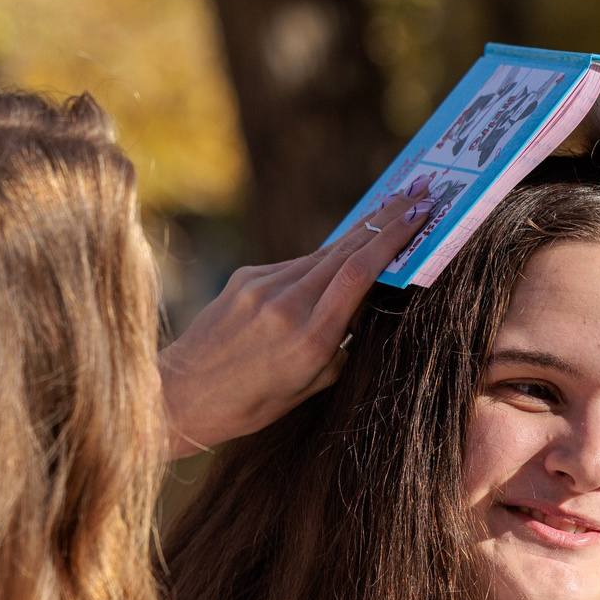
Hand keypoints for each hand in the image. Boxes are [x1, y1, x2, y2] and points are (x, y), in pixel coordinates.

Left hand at [156, 185, 434, 459]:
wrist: (180, 393)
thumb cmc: (248, 405)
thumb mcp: (306, 389)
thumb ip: (338, 348)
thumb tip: (361, 311)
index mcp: (309, 340)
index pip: (359, 273)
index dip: (392, 239)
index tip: (419, 215)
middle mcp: (286, 305)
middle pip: (346, 250)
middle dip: (385, 220)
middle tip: (419, 194)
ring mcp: (261, 286)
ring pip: (322, 256)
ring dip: (357, 237)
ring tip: (388, 215)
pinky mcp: (244, 278)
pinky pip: (293, 267)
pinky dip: (317, 265)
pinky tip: (330, 267)